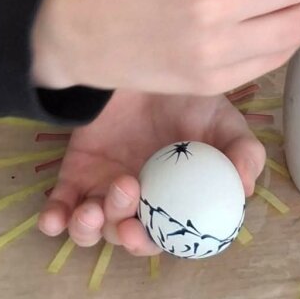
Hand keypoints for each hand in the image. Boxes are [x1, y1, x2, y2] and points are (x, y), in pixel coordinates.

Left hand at [37, 88, 264, 250]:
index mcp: (171, 194)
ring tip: (93, 208)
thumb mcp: (223, 118)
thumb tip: (245, 189)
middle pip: (125, 233)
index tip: (148, 233)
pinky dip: (55, 219)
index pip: (163, 234)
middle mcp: (138, 197)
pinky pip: (58, 206)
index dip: (155, 242)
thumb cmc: (185, 91)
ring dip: (89, 230)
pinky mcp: (75, 172)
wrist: (142, 56)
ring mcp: (103, 185)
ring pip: (90, 228)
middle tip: (125, 214)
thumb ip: (242, 152)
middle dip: (123, 233)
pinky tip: (56, 217)